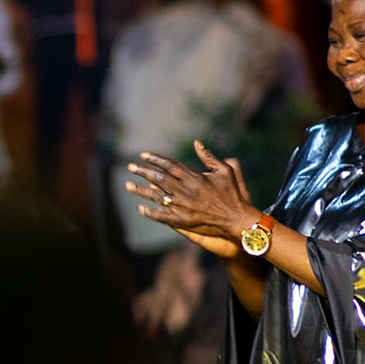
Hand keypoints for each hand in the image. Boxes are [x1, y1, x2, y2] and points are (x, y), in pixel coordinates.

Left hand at [125, 142, 259, 246]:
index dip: (155, 159)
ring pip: (157, 197)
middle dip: (143, 172)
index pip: (170, 165)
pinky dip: (151, 212)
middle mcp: (186, 192)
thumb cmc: (232, 194)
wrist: (236, 219)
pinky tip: (141, 208)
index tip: (143, 155)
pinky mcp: (183, 221)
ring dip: (141, 191)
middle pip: (159, 179)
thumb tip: (196, 142)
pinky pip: (162, 216)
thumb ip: (208, 157)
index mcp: (195, 178)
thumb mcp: (224, 170)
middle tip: (130, 167)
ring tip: (128, 185)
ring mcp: (183, 207)